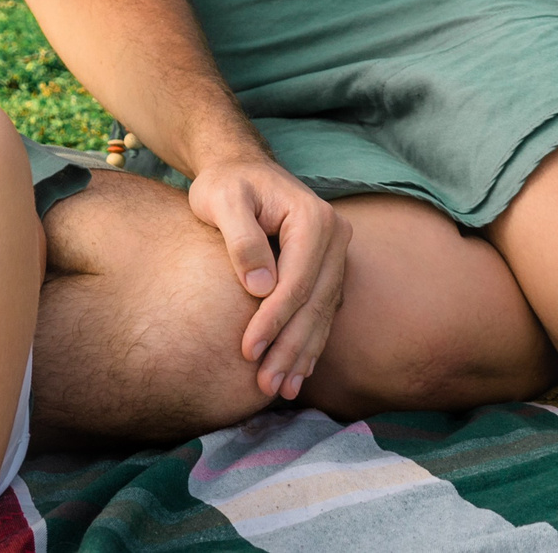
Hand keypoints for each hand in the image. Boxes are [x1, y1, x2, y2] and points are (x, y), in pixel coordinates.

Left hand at [188, 157, 345, 400]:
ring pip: (321, 314)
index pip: (297, 281)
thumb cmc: (226, 183)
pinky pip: (321, 312)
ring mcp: (335, 255)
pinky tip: (296, 372)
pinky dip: (308, 343)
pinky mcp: (327, 269)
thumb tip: (260, 286)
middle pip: (315, 303)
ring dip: (301, 354)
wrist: (240, 169)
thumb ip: (241, 238)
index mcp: (313, 218)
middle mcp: (335, 236)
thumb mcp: (222, 199)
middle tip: (266, 385)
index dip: (273, 320)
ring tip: (279, 389)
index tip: (247, 350)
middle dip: (289, 347)